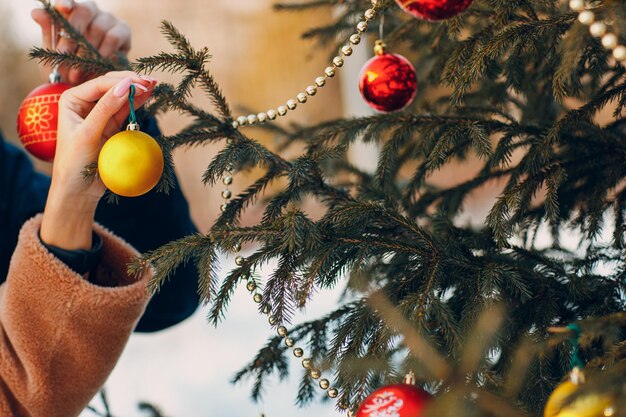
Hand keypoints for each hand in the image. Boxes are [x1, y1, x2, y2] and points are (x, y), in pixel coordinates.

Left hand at [32, 0, 130, 84]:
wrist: (90, 89)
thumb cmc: (69, 67)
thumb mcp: (53, 52)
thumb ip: (48, 31)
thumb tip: (36, 12)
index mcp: (72, 11)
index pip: (69, 1)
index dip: (66, 2)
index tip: (62, 8)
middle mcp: (91, 11)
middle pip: (84, 11)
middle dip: (72, 37)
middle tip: (64, 58)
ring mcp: (109, 20)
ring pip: (99, 27)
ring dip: (87, 52)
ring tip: (77, 73)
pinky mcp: (123, 32)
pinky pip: (113, 38)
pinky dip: (104, 53)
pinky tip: (97, 67)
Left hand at [40, 71, 156, 250]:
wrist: (79, 190)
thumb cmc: (75, 162)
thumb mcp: (88, 133)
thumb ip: (106, 108)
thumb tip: (125, 86)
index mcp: (73, 100)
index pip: (100, 84)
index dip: (121, 81)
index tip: (140, 84)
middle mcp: (86, 103)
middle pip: (112, 85)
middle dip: (131, 81)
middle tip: (150, 81)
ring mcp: (101, 114)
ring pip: (122, 96)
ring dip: (138, 89)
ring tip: (154, 83)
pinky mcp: (112, 127)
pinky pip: (127, 110)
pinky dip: (139, 102)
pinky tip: (149, 94)